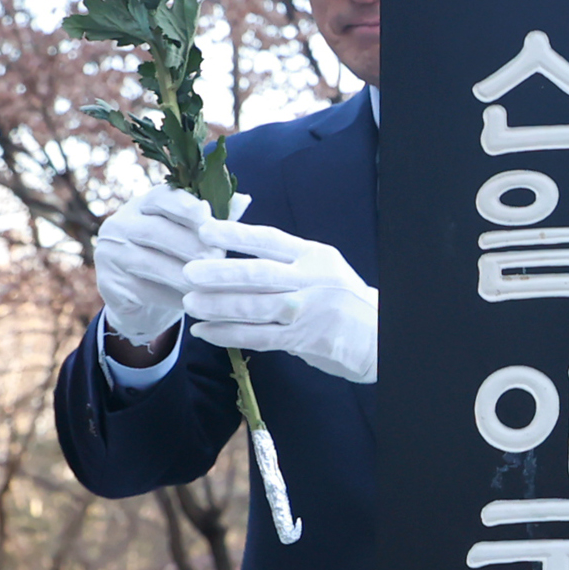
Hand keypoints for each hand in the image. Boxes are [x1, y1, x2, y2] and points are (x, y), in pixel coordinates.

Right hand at [95, 183, 227, 348]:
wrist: (144, 303)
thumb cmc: (176, 261)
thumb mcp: (193, 238)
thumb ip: (213, 220)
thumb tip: (244, 199)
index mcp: (143, 206)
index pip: (161, 197)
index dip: (185, 205)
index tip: (208, 215)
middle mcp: (120, 223)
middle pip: (156, 230)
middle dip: (191, 245)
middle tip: (218, 259)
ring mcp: (109, 252)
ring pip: (150, 261)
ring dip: (184, 274)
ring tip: (211, 283)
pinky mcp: (108, 282)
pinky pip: (144, 290)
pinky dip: (172, 297)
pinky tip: (195, 303)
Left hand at [184, 219, 377, 382]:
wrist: (379, 336)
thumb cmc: (342, 300)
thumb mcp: (323, 268)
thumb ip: (287, 260)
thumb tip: (239, 247)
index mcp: (314, 256)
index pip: (270, 240)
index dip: (236, 235)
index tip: (205, 229)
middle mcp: (312, 281)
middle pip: (259, 274)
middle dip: (220, 273)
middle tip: (188, 272)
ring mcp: (308, 312)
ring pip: (256, 307)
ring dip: (219, 306)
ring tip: (190, 304)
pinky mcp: (304, 340)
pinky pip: (259, 337)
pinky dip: (229, 335)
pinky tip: (206, 332)